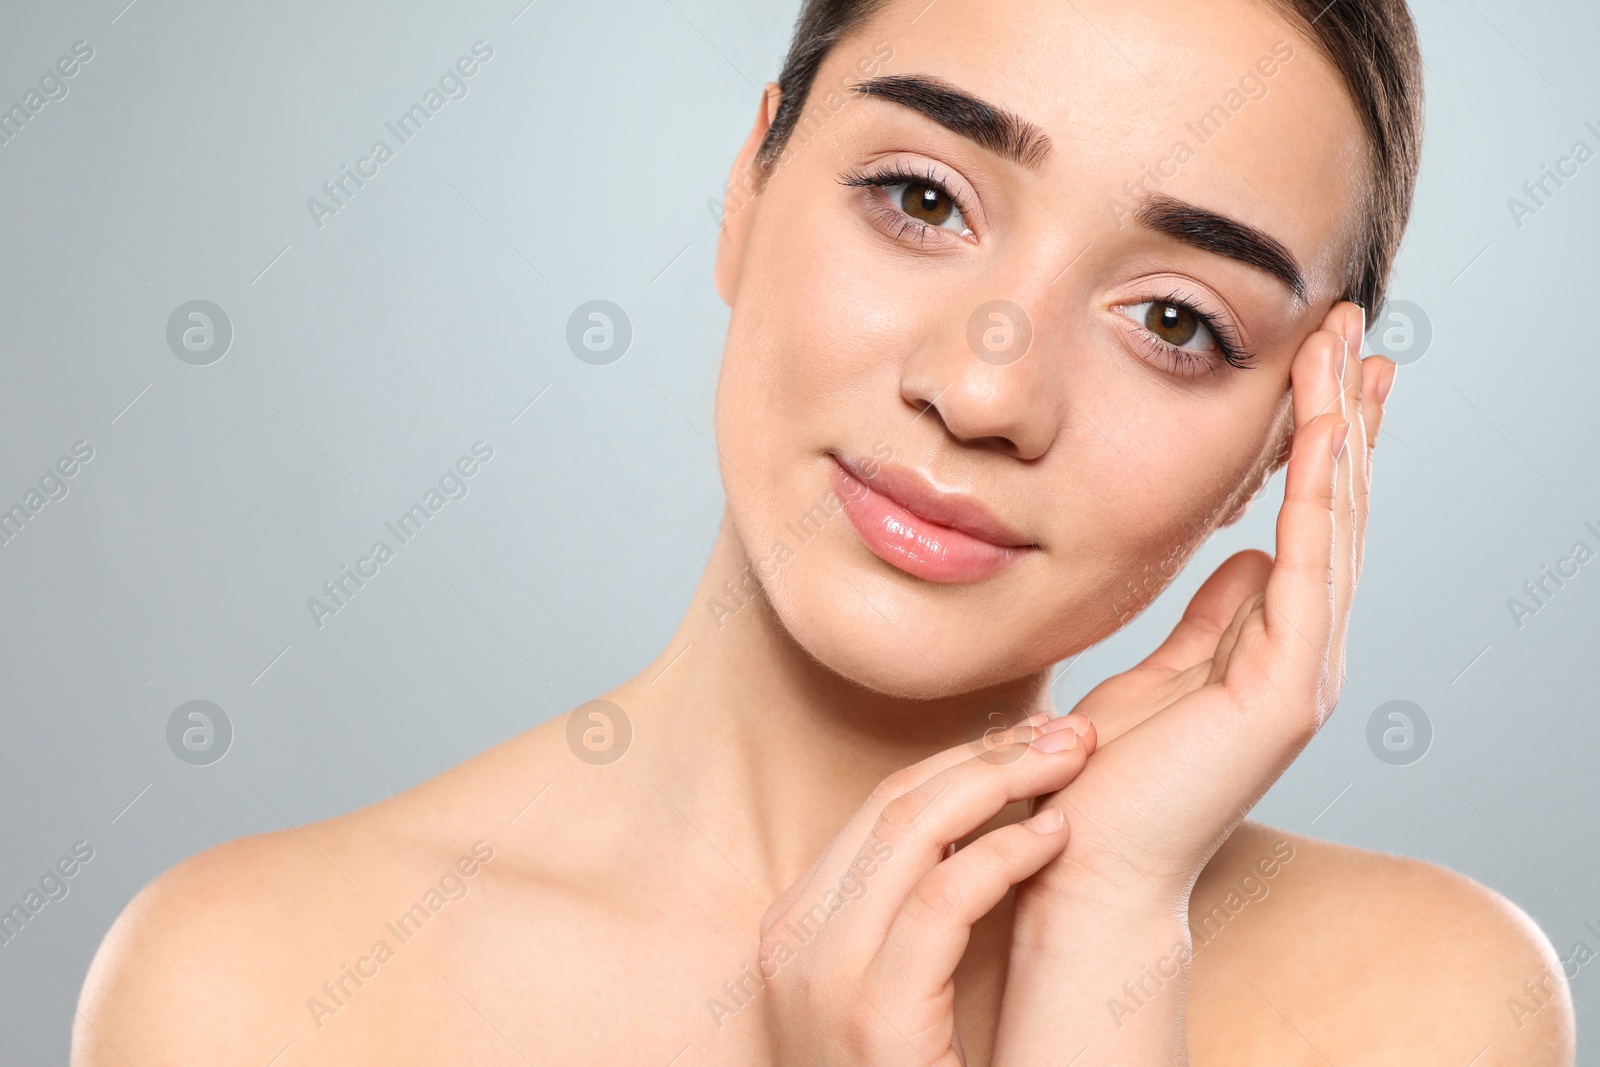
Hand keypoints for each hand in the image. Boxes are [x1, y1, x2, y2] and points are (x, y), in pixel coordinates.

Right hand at [758, 713, 1096, 1065]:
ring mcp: (824, 977)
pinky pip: (943, 899)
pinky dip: (1004, 854)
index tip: (1032, 740)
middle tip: (1067, 732)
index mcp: (795, 926)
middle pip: (894, 805)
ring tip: (1073, 764)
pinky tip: (1053, 836)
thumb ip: (910, 917)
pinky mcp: (873, 1016)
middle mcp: (794, 939)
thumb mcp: (891, 990)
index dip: (962, 764)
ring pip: (912, 830)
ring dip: (1004, 783)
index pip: (879, 810)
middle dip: (989, 755)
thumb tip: (981, 825)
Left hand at [991, 300, 1394, 1060]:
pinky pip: (1308, 570)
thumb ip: (1209, 618)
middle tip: (1353, 326)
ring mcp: (1303, 672)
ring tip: (1346, 347)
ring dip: (1339, 431)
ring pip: (1333, 526)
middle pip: (1335, 510)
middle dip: (1342, 414)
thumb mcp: (1159, 672)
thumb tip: (1244, 555)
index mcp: (1270, 644)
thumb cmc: (1104, 779)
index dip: (1318, 442)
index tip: (1322, 368)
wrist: (1082, 866)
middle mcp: (1302, 651)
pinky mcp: (1285, 691)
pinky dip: (1317, 496)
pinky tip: (1323, 430)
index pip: (1307, 522)